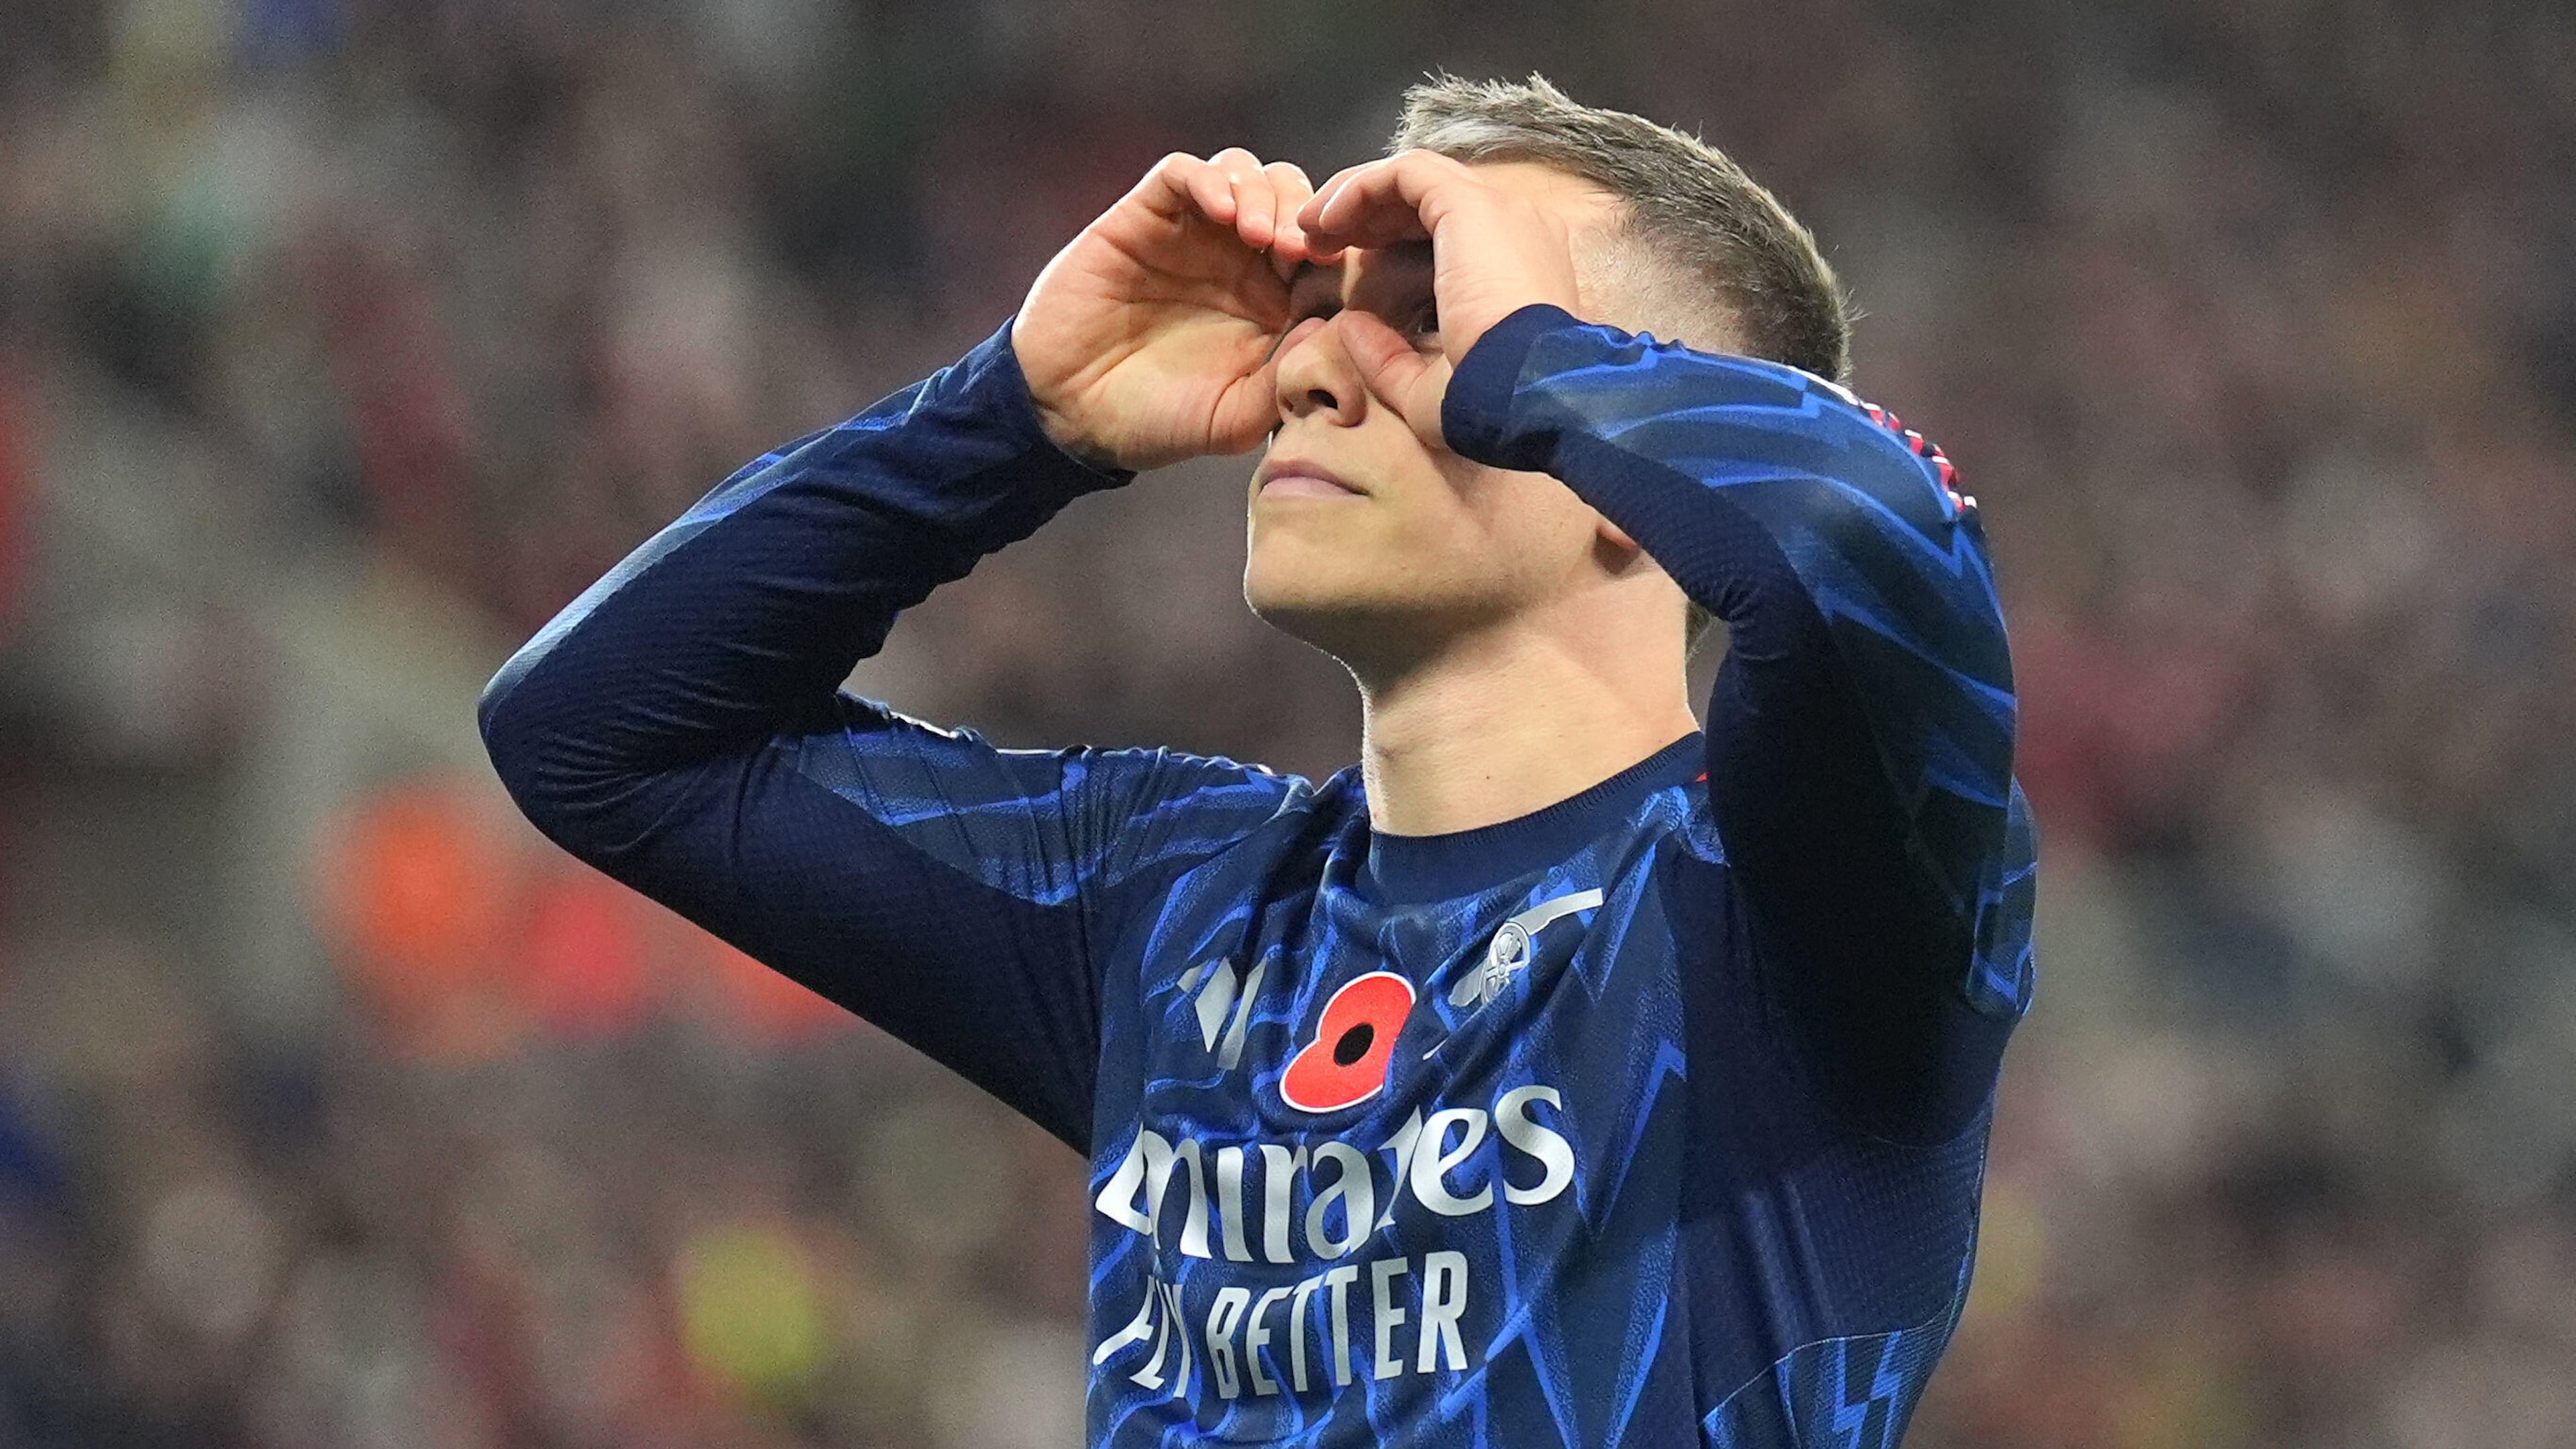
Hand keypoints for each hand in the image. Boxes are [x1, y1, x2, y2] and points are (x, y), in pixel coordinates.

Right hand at [1014, 150, 1315, 470]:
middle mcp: (1239, 260)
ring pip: (1247, 173)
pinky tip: (1222, 213)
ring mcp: (1193, 233)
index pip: (1326, 251)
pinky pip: (1186, 172)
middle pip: (1295, 199)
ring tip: (1262, 237)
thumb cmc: (1155, 420)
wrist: (1069, 411)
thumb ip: (1283, 379)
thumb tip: (1330, 324)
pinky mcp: (1146, 215)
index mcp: (1274, 304)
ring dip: (1266, 194)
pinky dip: (1210, 180)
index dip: (1340, 252)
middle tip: (1303, 251)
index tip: (1341, 275)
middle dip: (1308, 215)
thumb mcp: (1234, 418)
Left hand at [1294, 150, 1582, 448]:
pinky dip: (1359, 188)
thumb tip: (1351, 328)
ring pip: (1414, 178)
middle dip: (1367, 215)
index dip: (1390, 243)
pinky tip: (1326, 219)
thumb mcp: (1430, 394)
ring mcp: (1498, 210)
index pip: (1448, 234)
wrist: (1527, 394)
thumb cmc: (1492, 408)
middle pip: (1429, 201)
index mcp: (1517, 273)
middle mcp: (1516, 231)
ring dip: (1356, 197)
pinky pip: (1404, 173)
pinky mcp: (1469, 203)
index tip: (1345, 270)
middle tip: (1318, 243)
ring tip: (1311, 227)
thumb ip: (1389, 360)